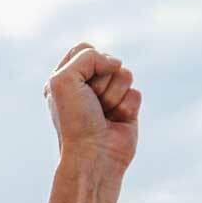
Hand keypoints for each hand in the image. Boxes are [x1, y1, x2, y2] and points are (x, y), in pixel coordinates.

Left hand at [44, 43, 140, 181]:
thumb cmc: (75, 120)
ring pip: (125, 74)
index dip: (88, 61)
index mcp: (65, 78)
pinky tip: (116, 122)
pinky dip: (127, 107)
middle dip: (102, 80)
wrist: (93, 154)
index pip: (84, 49)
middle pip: (108, 60)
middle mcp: (86, 86)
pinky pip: (136, 92)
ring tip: (104, 113)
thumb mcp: (65, 79)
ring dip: (114, 94)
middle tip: (92, 102)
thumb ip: (87, 57)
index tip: (80, 83)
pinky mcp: (127, 108)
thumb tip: (117, 63)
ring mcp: (108, 96)